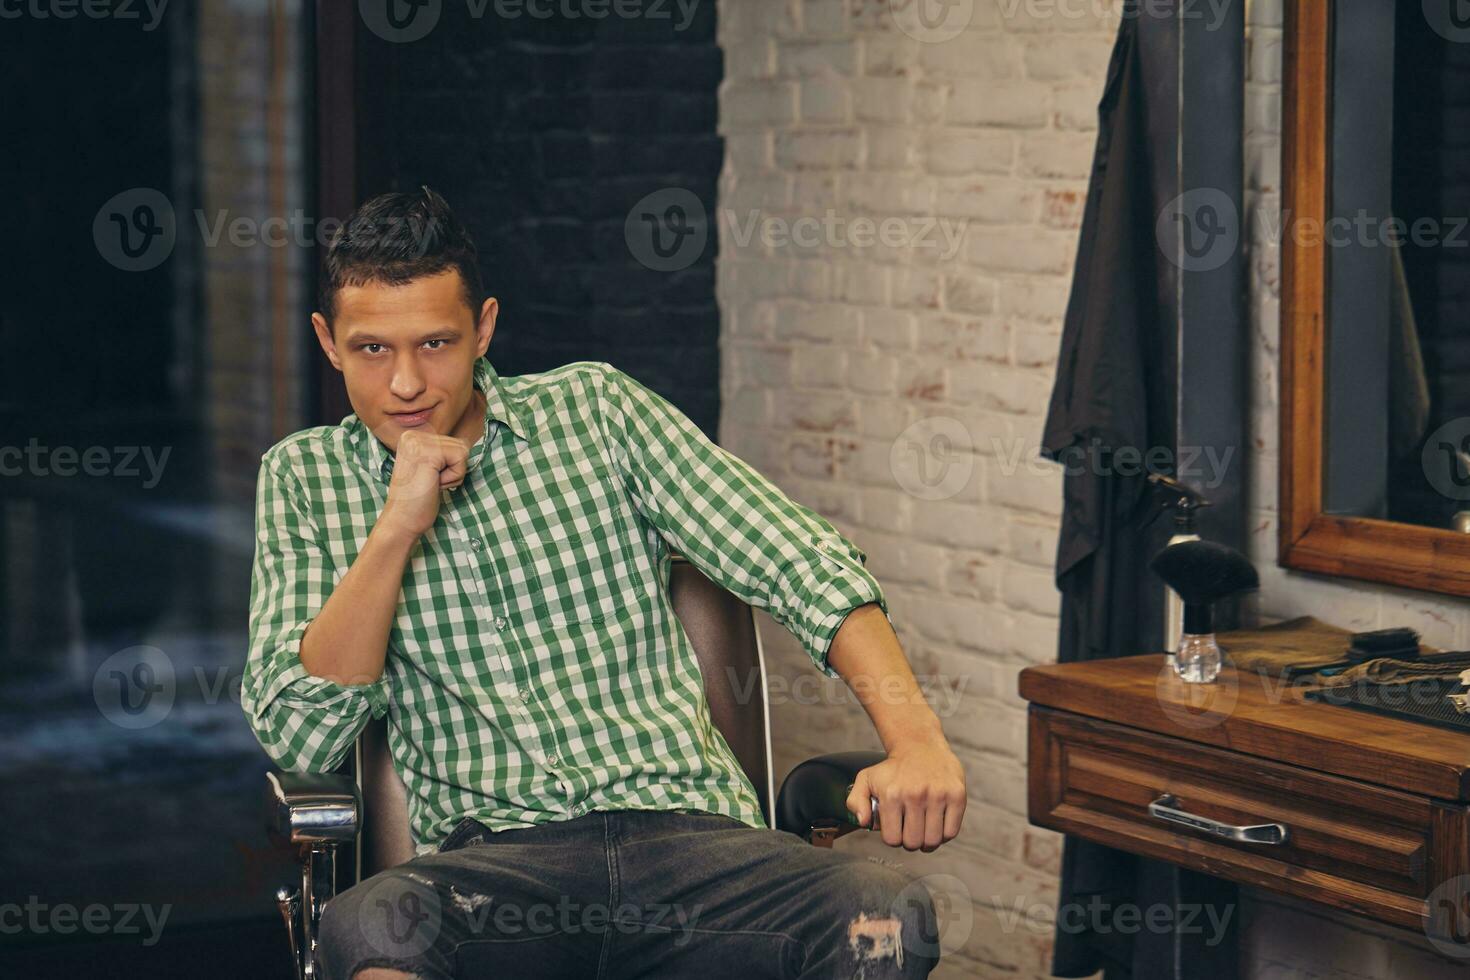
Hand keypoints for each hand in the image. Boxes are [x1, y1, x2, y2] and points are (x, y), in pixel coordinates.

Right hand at [378, 429, 469, 538]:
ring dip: (453, 474)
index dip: (450, 466)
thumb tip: (467, 441)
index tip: (429, 478)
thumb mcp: (431, 468)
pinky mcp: (427, 453)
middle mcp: (412, 435)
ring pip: (463, 451)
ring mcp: (418, 442)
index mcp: (412, 437)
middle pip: (460, 445)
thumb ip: (443, 452)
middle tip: (430, 482)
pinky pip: (461, 459)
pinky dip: (453, 477)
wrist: (402, 521)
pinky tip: (433, 484)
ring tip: (431, 482)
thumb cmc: (418, 500)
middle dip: (453, 469)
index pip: (454, 442)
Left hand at [846, 736, 965, 851]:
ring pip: (933, 841)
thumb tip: (863, 822)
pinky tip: (937, 825)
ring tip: (924, 830)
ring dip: (927, 841)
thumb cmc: (893, 768)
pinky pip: (951, 832)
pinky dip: (944, 835)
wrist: (920, 746)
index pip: (892, 840)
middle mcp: (915, 795)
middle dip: (910, 842)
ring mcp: (938, 795)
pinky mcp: (957, 795)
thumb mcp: (866, 779)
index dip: (893, 839)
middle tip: (910, 831)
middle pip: (913, 843)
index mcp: (892, 794)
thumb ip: (855, 801)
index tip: (896, 830)